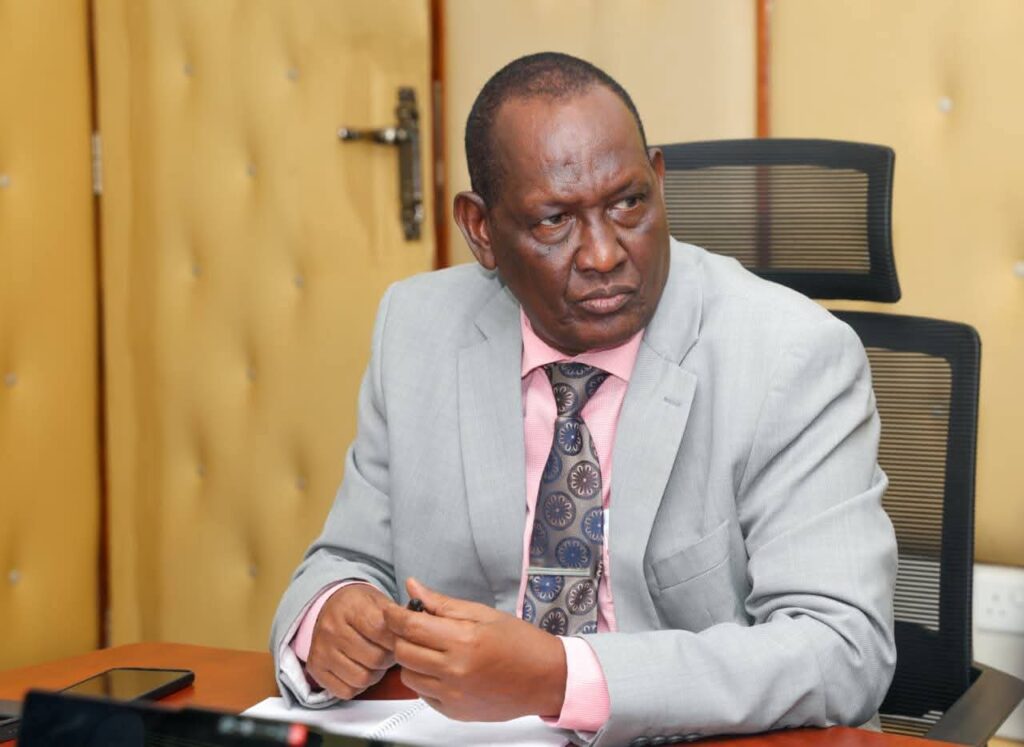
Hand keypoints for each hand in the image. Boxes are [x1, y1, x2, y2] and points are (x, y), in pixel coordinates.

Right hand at [307, 583, 397, 698]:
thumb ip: (399, 615)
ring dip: (375, 674)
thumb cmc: (358, 607)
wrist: (332, 607)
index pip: (380, 631)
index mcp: (350, 607)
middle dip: (388, 658)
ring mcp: (321, 650)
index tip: (401, 640)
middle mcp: (331, 628)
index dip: (396, 640)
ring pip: (362, 678)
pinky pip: (346, 691)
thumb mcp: (379, 601)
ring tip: (375, 660)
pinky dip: (358, 685)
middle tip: (388, 652)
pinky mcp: (316, 669)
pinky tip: (360, 668)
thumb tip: (420, 623)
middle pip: (374, 659)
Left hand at [383, 578, 566, 720]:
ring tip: (429, 649)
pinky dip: (425, 680)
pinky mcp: (455, 711)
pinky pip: (423, 695)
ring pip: (408, 676)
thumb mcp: (483, 613)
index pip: (410, 626)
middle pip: (402, 652)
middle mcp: (455, 670)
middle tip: (412, 627)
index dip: (393, 615)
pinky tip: (441, 669)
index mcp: (463, 639)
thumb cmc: (521, 642)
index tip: (390, 609)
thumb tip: (414, 588)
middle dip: (400, 636)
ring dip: (411, 660)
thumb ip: (444, 604)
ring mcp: (453, 694)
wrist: (546, 678)